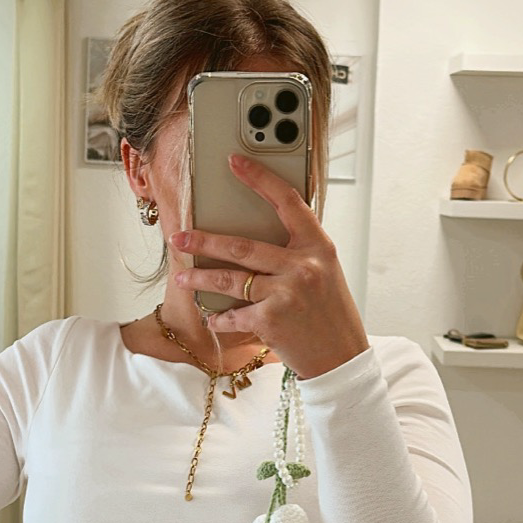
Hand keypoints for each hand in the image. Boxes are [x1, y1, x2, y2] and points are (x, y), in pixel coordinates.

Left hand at [169, 153, 368, 380]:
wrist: (342, 360)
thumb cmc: (331, 316)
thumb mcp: (324, 274)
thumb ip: (296, 253)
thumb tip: (254, 238)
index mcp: (318, 247)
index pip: (286, 202)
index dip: (259, 178)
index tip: (234, 162)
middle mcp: (303, 266)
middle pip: (242, 245)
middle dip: (204, 240)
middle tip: (179, 237)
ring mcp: (286, 294)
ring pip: (229, 279)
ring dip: (200, 278)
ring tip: (182, 278)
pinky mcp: (270, 321)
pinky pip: (234, 314)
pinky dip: (220, 318)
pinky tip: (213, 317)